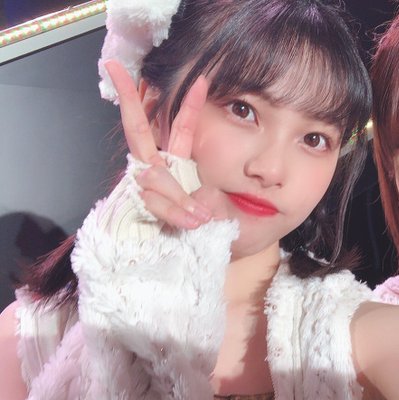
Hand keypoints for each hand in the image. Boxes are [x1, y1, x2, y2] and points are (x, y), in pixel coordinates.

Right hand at [105, 60, 212, 228]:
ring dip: (179, 200)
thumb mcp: (201, 207)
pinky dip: (174, 212)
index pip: (180, 127)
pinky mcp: (132, 200)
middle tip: (115, 68)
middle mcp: (149, 165)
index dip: (190, 105)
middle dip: (128, 100)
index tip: (202, 79)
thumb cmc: (182, 223)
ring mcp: (138, 181)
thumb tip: (200, 209)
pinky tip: (190, 221)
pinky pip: (155, 202)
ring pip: (157, 178)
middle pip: (137, 129)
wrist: (158, 249)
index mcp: (169, 160)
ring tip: (199, 218)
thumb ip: (201, 200)